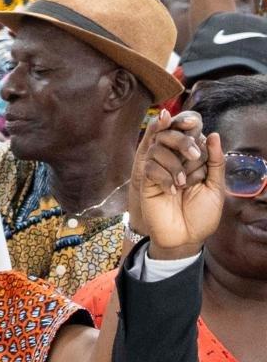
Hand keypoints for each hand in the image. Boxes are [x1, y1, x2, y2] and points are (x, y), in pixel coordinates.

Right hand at [130, 111, 222, 256]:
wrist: (186, 237)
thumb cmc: (202, 215)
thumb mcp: (216, 187)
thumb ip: (215, 162)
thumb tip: (213, 134)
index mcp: (192, 160)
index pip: (187, 133)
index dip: (187, 124)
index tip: (193, 123)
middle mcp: (174, 161)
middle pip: (169, 135)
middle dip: (181, 141)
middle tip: (194, 156)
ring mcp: (158, 171)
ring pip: (157, 149)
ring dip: (174, 165)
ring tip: (184, 185)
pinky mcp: (146, 182)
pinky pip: (150, 168)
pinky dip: (164, 178)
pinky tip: (172, 192)